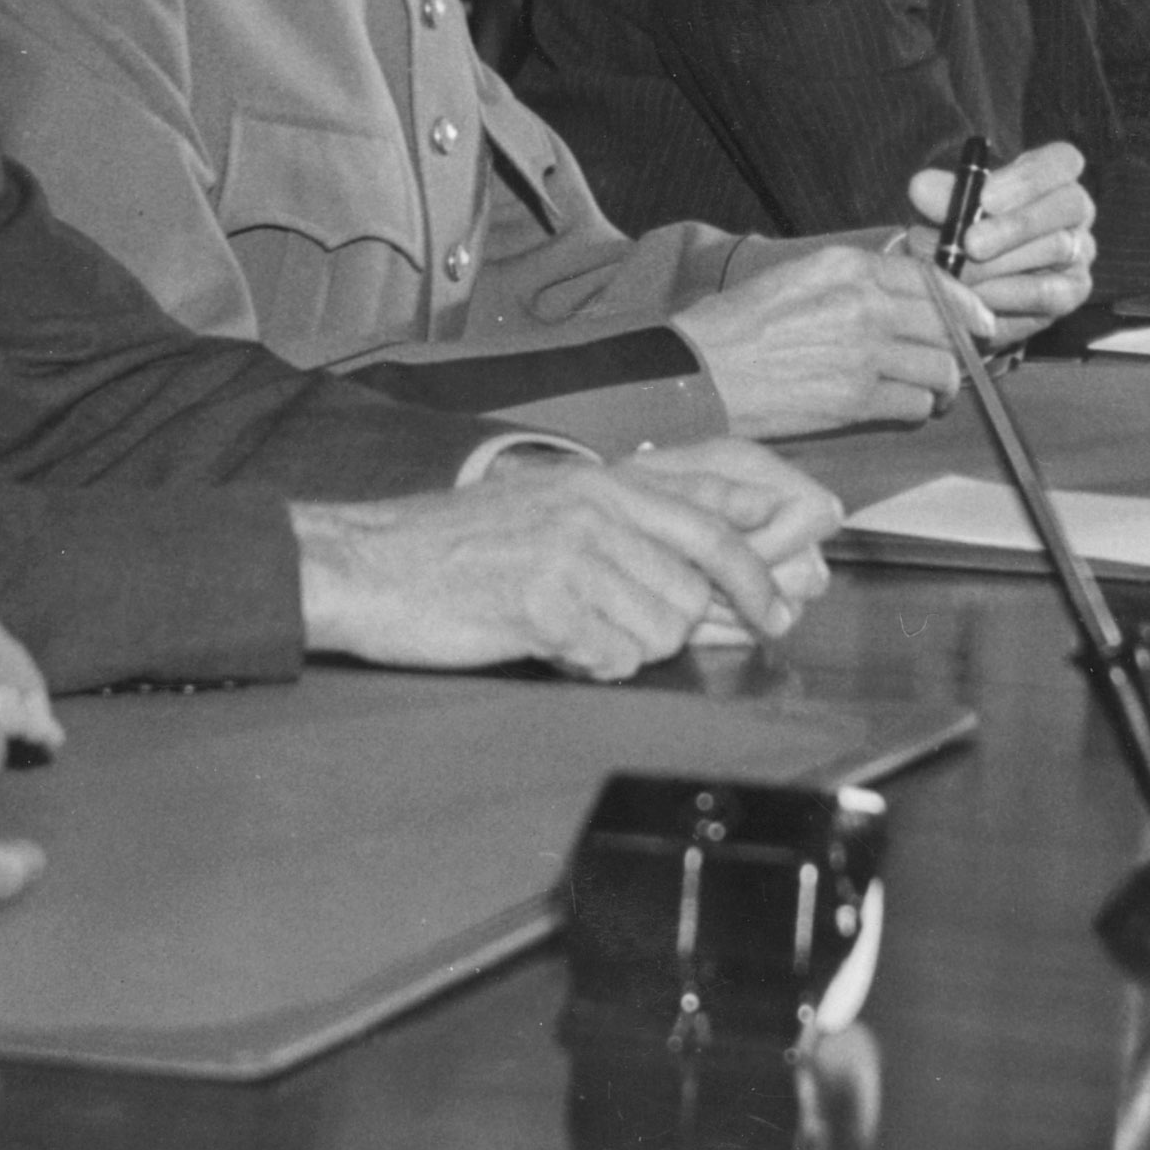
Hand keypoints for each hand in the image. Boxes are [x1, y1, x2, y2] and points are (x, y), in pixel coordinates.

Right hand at [294, 447, 827, 679]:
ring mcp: (572, 553)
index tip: (780, 608)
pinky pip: (610, 659)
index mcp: (603, 483)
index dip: (759, 573)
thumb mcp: (550, 511)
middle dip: (667, 628)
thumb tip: (714, 576)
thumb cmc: (458, 549)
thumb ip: (629, 529)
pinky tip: (546, 643)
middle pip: (693, 593)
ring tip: (565, 628)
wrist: (369, 564)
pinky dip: (586, 666)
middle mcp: (596, 509)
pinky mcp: (544, 602)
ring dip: (621, 648)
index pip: (715, 524)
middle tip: (613, 632)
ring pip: (658, 632)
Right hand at [671, 247, 971, 436]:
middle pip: (948, 325)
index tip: (977, 318)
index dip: (964, 302)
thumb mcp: (797, 276)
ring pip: (942, 368)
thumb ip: (852, 279)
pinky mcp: (856, 399)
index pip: (932, 278)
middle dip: (961, 346)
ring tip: (932, 390)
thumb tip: (901, 294)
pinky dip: (917, 409)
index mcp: (847, 266)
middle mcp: (864, 303)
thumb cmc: (737, 326)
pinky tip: (902, 407)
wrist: (700, 372)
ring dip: (943, 383)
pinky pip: (916, 404)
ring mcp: (864, 353)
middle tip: (959, 360)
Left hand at [903, 139, 1094, 329]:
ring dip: (1004, 262)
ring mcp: (1081, 250)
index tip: (985, 196)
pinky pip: (1051, 292)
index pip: (1064, 160)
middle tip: (970, 243)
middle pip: (1068, 203)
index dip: (1029, 177)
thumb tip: (920, 187)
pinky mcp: (1074, 290)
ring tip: (960, 272)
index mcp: (1052, 174)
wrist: (966, 282)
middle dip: (1016, 224)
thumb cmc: (963, 229)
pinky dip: (1010, 294)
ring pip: (1058, 248)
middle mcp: (1075, 208)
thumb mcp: (951, 208)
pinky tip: (977, 296)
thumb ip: (942, 196)